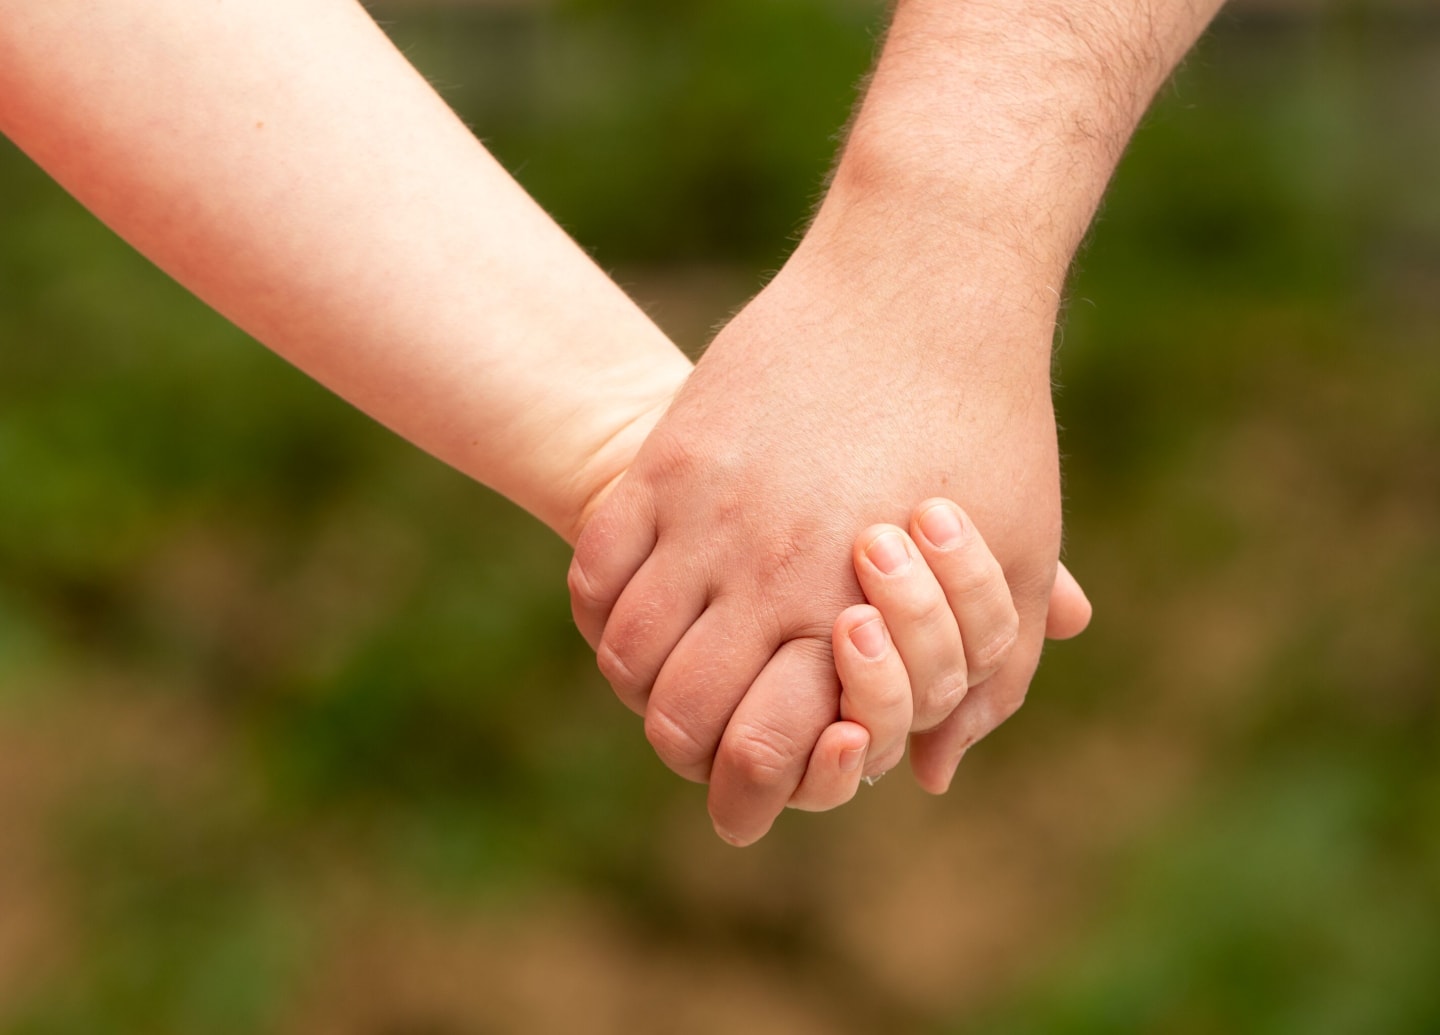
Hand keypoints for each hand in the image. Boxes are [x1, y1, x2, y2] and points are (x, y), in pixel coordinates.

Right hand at [570, 222, 1067, 845]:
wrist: (924, 279)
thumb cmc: (990, 423)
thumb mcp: (1023, 554)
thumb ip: (985, 675)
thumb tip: (926, 775)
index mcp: (852, 608)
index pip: (762, 750)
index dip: (750, 793)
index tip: (746, 799)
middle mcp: (763, 569)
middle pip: (677, 715)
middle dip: (692, 750)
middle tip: (705, 744)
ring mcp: (703, 509)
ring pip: (627, 649)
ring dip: (644, 685)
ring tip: (672, 679)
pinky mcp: (670, 456)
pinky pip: (598, 566)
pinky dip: (605, 613)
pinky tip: (639, 614)